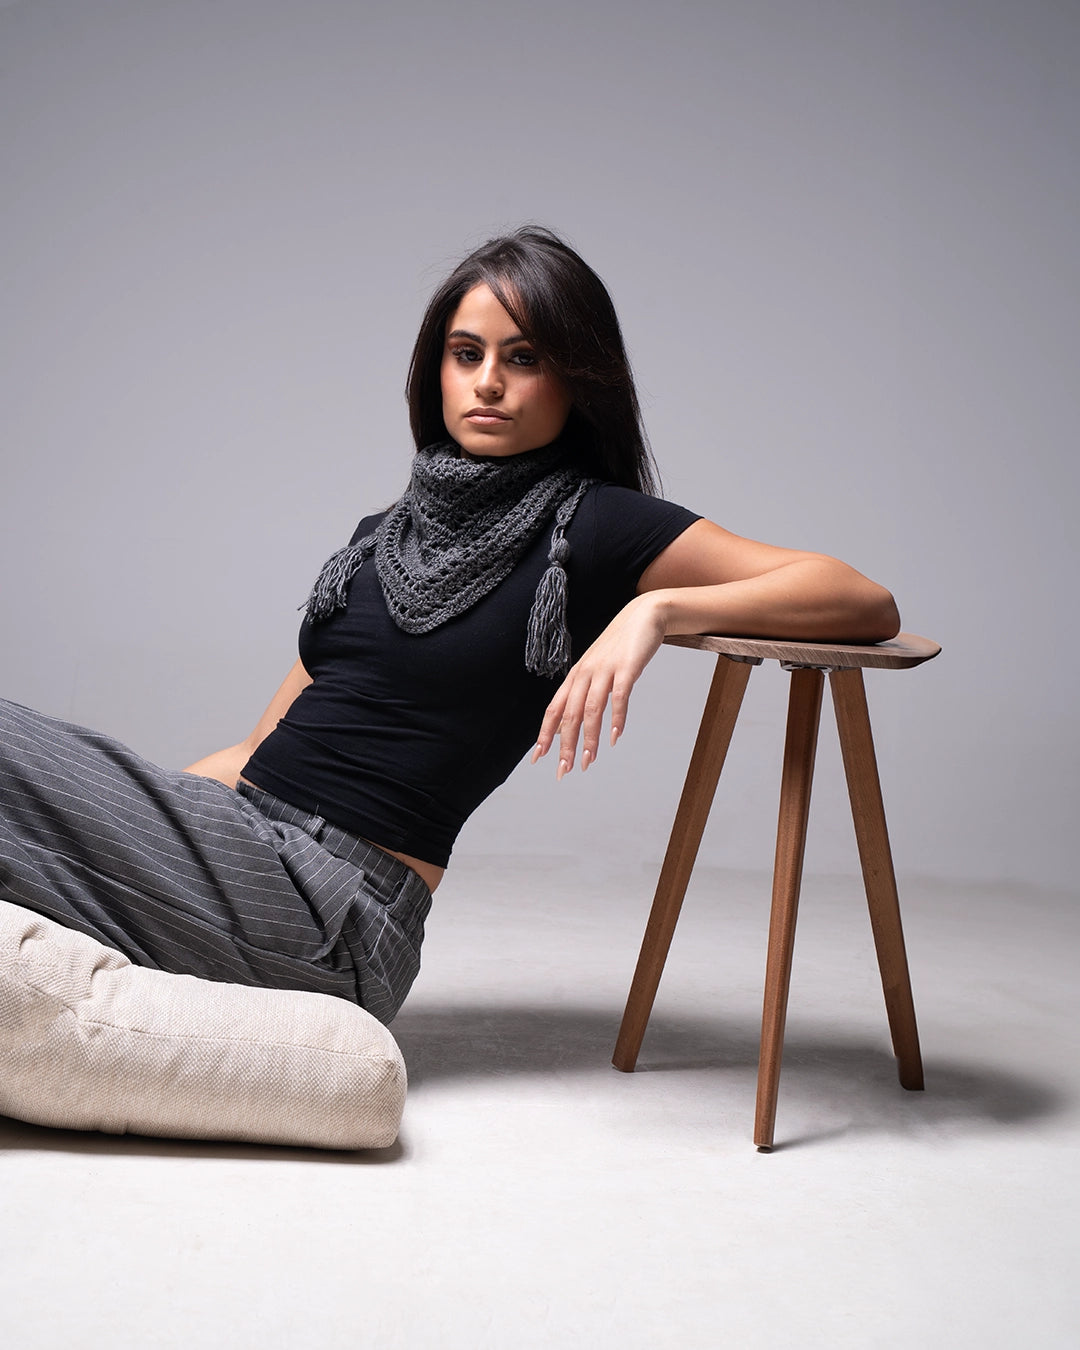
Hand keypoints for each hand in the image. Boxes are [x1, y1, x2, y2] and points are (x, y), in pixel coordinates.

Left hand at [532, 592, 667, 777]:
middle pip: (570, 714)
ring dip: (589, 738)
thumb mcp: (597, 669)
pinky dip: (616, 718)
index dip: (545, 734)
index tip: (538, 758)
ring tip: (588, 761)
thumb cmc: (619, 646)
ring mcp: (605, 670)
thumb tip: (578, 721)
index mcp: (575, 677)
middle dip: (565, 745)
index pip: (554, 709)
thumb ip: (588, 692)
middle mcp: (585, 674)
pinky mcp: (627, 667)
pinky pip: (619, 696)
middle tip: (564, 770)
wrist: (643, 615)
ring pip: (591, 709)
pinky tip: (615, 737)